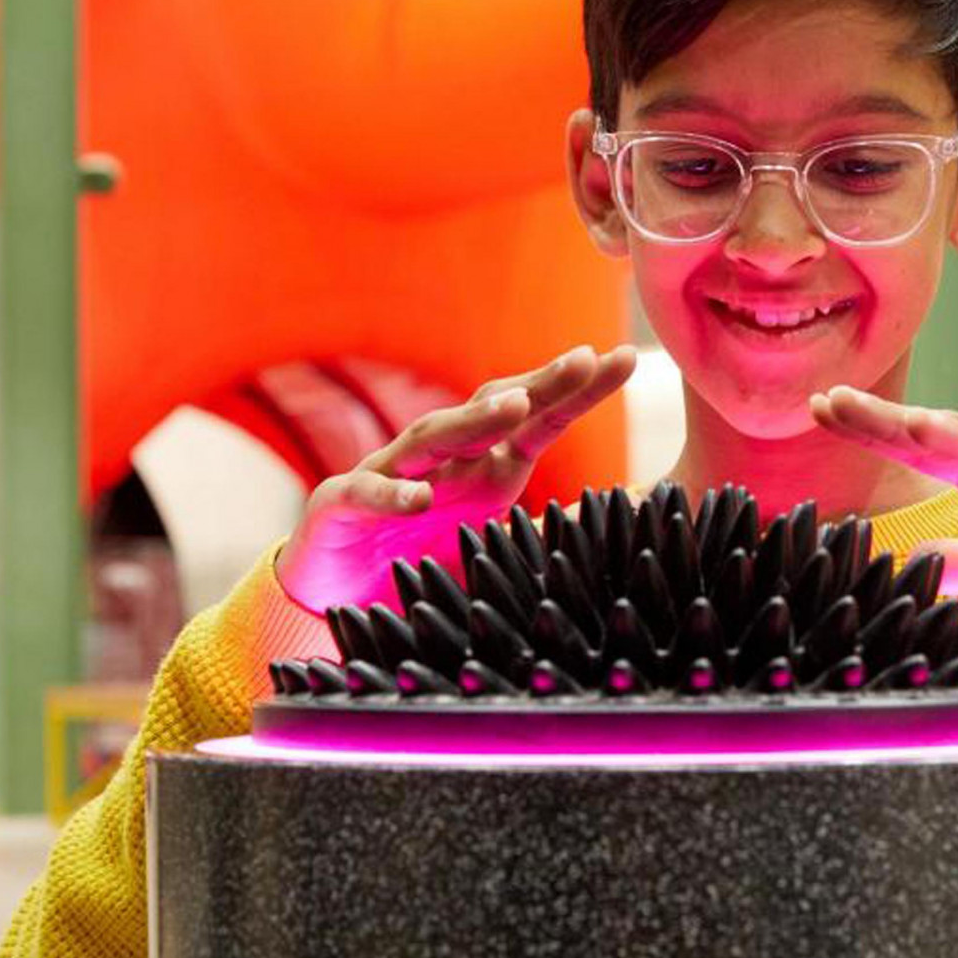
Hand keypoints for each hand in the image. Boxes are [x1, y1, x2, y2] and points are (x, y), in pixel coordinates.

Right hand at [277, 345, 635, 610]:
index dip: (577, 392)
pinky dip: (393, 495)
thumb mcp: (491, 554)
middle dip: (540, 384)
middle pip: (493, 411)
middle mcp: (442, 461)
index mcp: (484, 469)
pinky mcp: (340, 505)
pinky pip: (369, 494)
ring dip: (474, 421)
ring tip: (516, 406)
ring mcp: (389, 475)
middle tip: (583, 359)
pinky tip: (421, 498)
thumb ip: (537, 543)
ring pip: (434, 437)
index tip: (624, 360)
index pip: (538, 422)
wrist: (333, 598)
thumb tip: (605, 542)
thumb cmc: (417, 567)